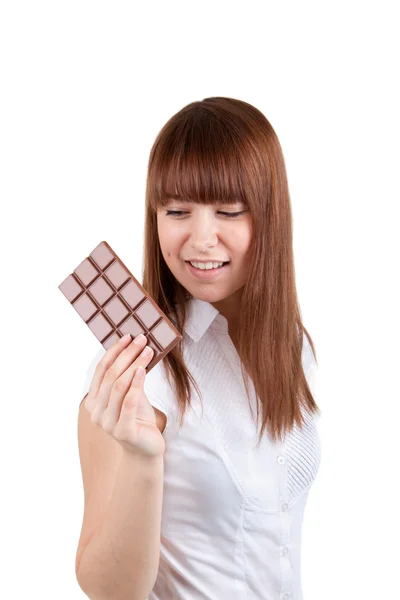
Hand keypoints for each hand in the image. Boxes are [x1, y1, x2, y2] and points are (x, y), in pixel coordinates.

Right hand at [84, 334, 164, 458]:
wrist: (146, 449)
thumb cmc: (138, 418)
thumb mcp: (131, 394)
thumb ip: (128, 377)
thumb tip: (136, 347)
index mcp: (93, 401)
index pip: (101, 371)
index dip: (113, 352)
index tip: (127, 336)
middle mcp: (96, 412)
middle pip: (110, 376)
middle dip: (126, 354)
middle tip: (141, 339)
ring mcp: (107, 423)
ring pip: (119, 386)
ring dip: (134, 364)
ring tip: (147, 351)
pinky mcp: (123, 431)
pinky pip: (129, 402)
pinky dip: (136, 384)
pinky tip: (143, 370)